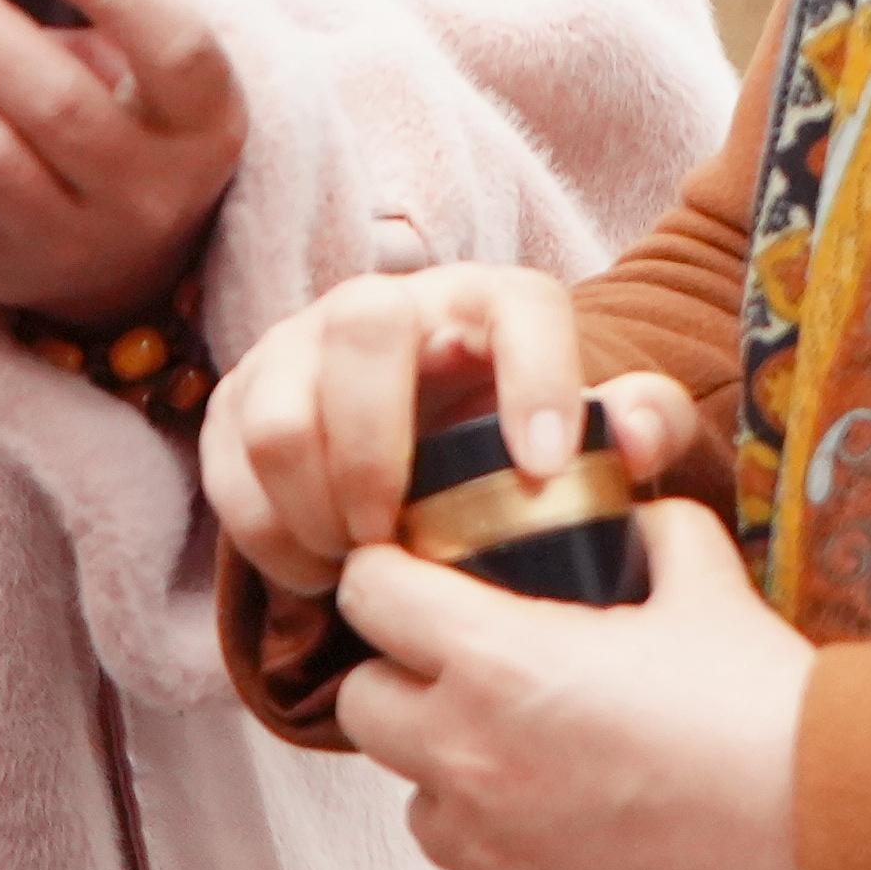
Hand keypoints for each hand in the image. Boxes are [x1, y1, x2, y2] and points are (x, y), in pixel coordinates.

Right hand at [207, 261, 704, 596]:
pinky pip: (228, 469)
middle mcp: (387, 304)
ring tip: (361, 560)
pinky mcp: (240, 396)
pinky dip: (271, 537)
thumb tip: (636, 432)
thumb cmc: (512, 439)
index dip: (534, 379)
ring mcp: (300, 344)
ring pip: (279, 414)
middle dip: (376, 454)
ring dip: (315, 510)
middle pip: (362, 330)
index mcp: (488, 301)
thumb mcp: (587, 434)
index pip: (519, 307)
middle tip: (398, 538)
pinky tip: (320, 567)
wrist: (422, 442)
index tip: (539, 472)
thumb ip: (641, 423)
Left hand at [335, 506, 812, 869]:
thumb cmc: (764, 714)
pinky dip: (504, 839)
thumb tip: (634, 520)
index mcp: (496, 662)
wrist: (829, 840)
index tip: (412, 572)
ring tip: (527, 748)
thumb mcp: (706, 582)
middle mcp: (469, 762)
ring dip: (449, 768)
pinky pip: (479, 869)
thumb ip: (653, 531)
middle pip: (362, 705)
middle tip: (464, 661)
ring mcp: (492, 854)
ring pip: (416, 799)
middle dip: (401, 675)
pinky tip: (576, 814)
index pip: (370, 597)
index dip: (388, 573)